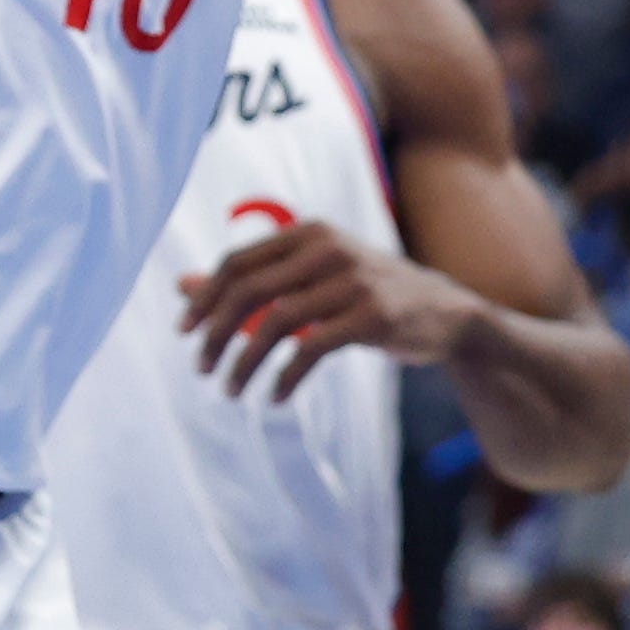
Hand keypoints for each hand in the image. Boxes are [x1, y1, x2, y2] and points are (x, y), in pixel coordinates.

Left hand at [181, 217, 479, 396]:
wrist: (449, 313)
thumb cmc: (368, 294)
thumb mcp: (311, 277)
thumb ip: (252, 279)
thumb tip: (181, 285)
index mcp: (308, 232)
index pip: (236, 262)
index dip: (204, 298)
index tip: (184, 332)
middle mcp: (327, 247)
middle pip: (248, 289)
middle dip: (215, 332)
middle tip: (201, 367)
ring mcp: (352, 280)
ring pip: (276, 321)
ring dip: (245, 361)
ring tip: (231, 389)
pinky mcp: (373, 315)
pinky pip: (312, 348)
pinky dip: (286, 376)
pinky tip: (275, 396)